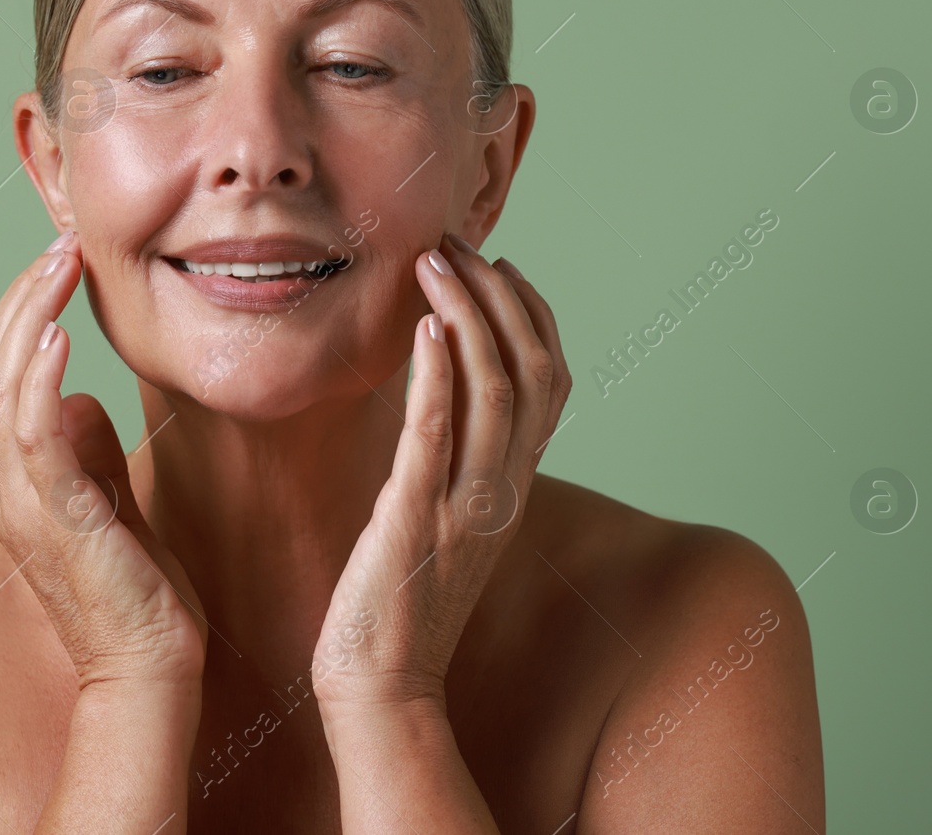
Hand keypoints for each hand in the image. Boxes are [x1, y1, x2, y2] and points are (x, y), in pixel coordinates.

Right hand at [0, 230, 207, 690]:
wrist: (149, 663)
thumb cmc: (132, 586)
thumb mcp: (104, 498)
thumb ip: (83, 447)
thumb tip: (76, 395)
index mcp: (4, 483)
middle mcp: (1, 490)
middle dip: (11, 300)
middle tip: (56, 249)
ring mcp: (26, 506)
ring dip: (30, 319)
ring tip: (62, 266)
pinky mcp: (66, 520)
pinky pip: (37, 440)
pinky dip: (42, 383)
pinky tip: (65, 339)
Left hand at [311, 232, 570, 710]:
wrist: (381, 687)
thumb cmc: (401, 603)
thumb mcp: (447, 522)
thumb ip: (459, 463)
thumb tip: (441, 396)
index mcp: (512, 489)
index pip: (550, 383)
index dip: (534, 316)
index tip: (501, 266)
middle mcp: (502, 493)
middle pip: (531, 372)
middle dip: (500, 297)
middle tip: (457, 244)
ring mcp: (465, 508)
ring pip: (495, 392)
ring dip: (470, 315)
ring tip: (436, 262)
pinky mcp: (414, 522)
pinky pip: (438, 438)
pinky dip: (440, 377)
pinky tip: (428, 328)